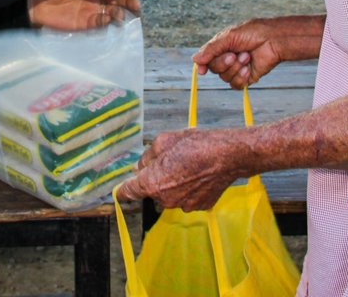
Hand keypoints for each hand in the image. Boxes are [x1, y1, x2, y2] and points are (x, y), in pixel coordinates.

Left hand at [27, 0, 139, 29]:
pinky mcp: (87, 22)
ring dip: (120, 13)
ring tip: (121, 14)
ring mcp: (94, 10)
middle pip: (120, 1)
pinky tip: (108, 18)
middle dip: (130, 3)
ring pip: (114, 13)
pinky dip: (105, 21)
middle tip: (135, 5)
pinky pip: (100, 22)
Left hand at [117, 128, 241, 210]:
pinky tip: (199, 175)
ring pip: (171, 194)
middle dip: (157, 177)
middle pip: (153, 190)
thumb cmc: (196, 145)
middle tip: (172, 161)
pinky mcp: (199, 207)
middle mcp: (166, 199)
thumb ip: (148, 156)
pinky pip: (187, 198)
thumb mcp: (164, 140)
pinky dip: (190, 189)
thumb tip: (142, 166)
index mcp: (153, 183)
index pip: (129, 192)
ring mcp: (183, 206)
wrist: (228, 155)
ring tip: (190, 166)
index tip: (119, 190)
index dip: (122, 190)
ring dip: (175, 183)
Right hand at [193, 15, 323, 88]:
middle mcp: (228, 59)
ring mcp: (237, 69)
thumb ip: (211, 49)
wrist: (273, 40)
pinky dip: (241, 77)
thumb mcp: (228, 37)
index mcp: (222, 47)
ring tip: (247, 56)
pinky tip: (248, 68)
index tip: (201, 71)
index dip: (203, 65)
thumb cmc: (253, 33)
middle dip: (223, 63)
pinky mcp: (247, 77)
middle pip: (214, 69)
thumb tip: (195, 60)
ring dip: (235, 68)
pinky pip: (236, 85)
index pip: (206, 59)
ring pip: (225, 78)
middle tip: (235, 54)